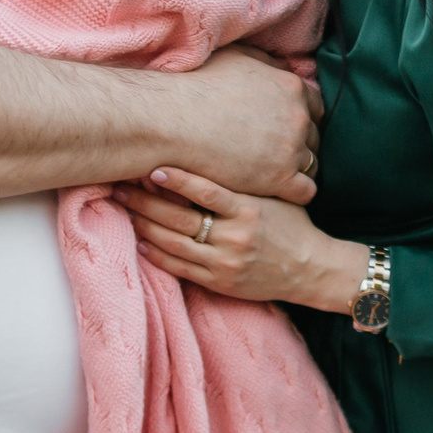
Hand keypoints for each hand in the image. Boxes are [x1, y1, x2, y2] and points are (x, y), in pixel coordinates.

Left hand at [115, 167, 368, 311]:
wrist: (311, 269)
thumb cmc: (292, 224)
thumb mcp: (274, 196)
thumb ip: (245, 180)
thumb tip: (212, 151)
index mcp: (249, 210)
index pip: (206, 192)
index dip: (176, 179)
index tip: (151, 167)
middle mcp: (235, 237)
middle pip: (180, 218)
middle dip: (145, 201)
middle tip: (121, 186)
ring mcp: (225, 262)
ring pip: (173, 243)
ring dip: (145, 225)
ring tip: (125, 209)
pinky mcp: (219, 282)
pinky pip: (180, 268)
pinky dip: (157, 255)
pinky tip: (141, 242)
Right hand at [169, 48, 322, 202]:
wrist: (171, 121)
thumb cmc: (196, 87)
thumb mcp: (236, 57)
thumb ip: (265, 61)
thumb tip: (280, 65)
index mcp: (291, 87)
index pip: (314, 107)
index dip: (300, 117)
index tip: (284, 127)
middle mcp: (298, 117)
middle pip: (313, 136)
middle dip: (298, 144)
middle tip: (275, 153)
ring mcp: (290, 149)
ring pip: (311, 165)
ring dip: (296, 169)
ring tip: (273, 174)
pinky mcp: (279, 178)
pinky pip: (305, 191)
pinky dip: (295, 192)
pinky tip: (277, 191)